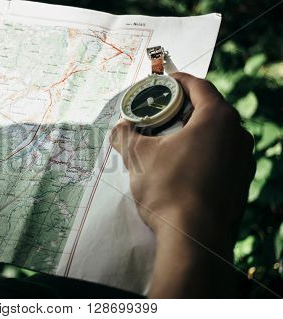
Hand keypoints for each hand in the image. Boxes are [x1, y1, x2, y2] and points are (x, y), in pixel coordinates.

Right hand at [110, 72, 255, 296]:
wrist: (193, 237)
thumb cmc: (167, 188)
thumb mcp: (138, 157)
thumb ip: (125, 136)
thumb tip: (117, 129)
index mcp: (217, 119)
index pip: (199, 86)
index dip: (178, 81)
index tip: (163, 83)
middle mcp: (238, 135)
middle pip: (209, 109)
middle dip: (183, 108)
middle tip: (160, 114)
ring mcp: (243, 160)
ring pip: (217, 135)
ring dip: (193, 132)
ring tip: (169, 140)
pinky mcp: (241, 182)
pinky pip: (221, 156)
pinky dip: (203, 152)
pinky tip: (183, 166)